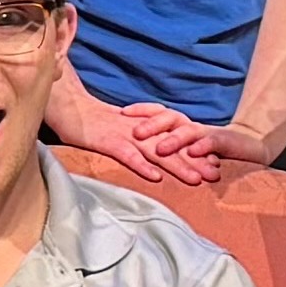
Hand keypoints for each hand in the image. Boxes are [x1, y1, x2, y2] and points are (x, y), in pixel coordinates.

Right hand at [68, 84, 227, 186]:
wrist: (69, 106)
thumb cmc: (94, 121)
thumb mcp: (123, 129)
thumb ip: (140, 140)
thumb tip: (156, 156)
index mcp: (145, 126)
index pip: (175, 139)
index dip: (195, 151)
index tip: (214, 163)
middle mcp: (140, 130)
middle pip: (172, 146)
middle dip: (195, 160)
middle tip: (215, 174)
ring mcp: (124, 135)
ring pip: (156, 152)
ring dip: (176, 165)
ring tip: (195, 180)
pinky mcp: (108, 141)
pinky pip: (127, 155)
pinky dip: (141, 165)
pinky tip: (156, 177)